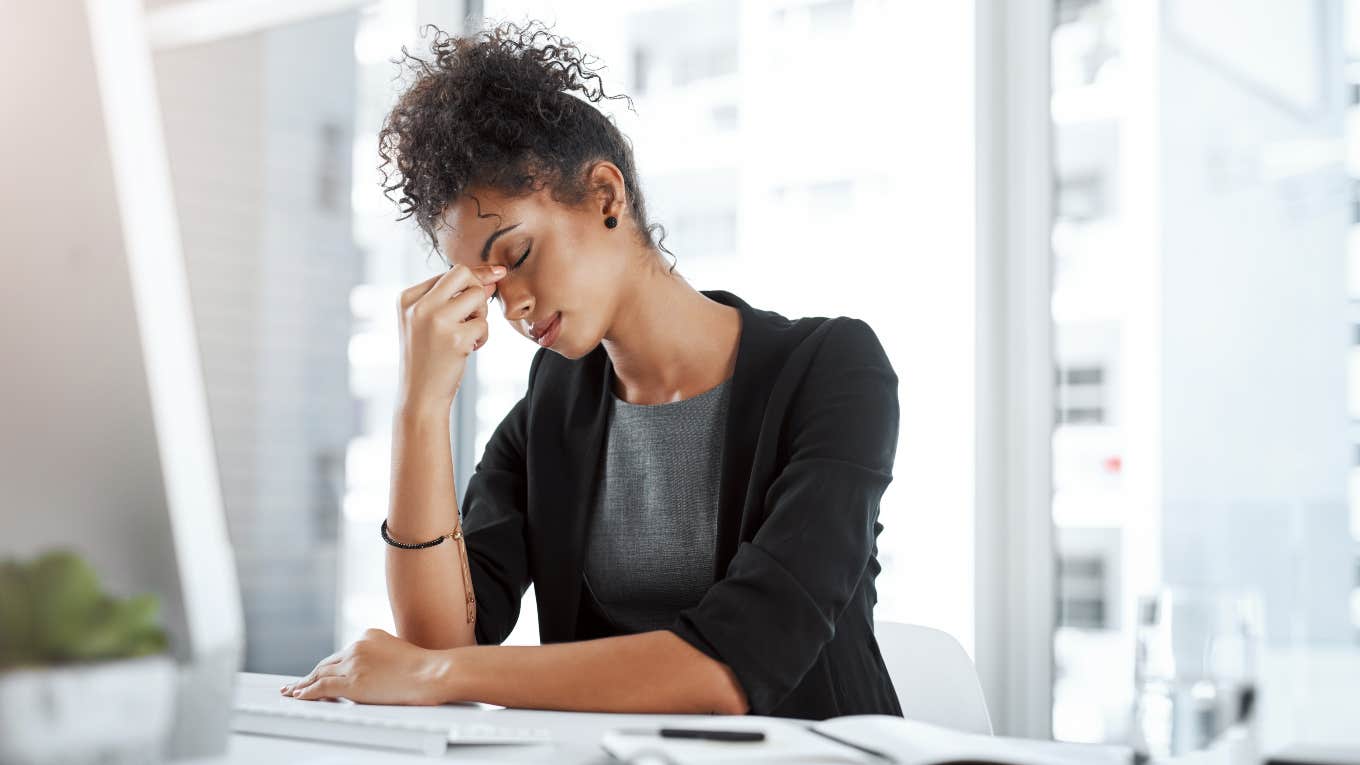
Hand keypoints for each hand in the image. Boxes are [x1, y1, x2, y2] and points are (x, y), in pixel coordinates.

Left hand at [279, 627, 453, 704]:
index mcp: (367, 635)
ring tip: (292, 692)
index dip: (328, 666)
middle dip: (310, 674)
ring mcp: (353, 664)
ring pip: (319, 674)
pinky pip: (321, 688)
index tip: (318, 673)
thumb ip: (381, 657)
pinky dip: (306, 692)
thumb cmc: (424, 667)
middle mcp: (356, 646)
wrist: (431, 673)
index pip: (342, 654)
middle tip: (296, 683)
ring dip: (303, 684)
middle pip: (326, 663)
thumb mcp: (398, 652)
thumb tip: (376, 672)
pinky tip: (299, 697)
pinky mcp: (351, 682)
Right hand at [396, 264, 506, 409]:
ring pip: (478, 296)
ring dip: (481, 316)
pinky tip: (468, 350)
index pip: (448, 273)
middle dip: (478, 290)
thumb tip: (492, 277)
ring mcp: (436, 320)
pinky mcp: (455, 338)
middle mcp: (419, 306)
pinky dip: (483, 337)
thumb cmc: (428, 358)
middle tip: (473, 315)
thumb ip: (454, 298)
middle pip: (464, 274)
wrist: (420, 397)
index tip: (489, 283)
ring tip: (467, 335)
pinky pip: (484, 324)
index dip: (472, 281)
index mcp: (407, 298)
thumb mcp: (429, 323)